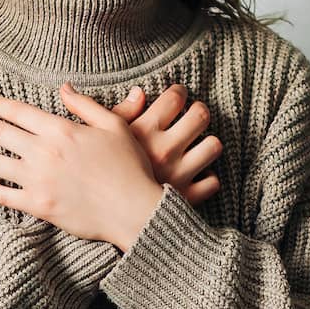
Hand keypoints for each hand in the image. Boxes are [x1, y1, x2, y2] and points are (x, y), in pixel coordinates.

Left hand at [0, 83, 165, 250]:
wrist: (134, 210)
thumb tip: (64, 88)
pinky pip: (2, 195)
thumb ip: (85, 105)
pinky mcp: (37, 206)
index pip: (17, 112)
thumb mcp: (114, 126)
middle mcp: (44, 152)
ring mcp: (38, 180)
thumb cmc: (129, 167)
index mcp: (61, 130)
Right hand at [108, 82, 221, 204]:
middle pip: (200, 115)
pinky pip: (211, 182)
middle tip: (192, 117)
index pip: (175, 97)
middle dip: (198, 112)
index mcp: (144, 131)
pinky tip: (195, 176)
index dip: (179, 92)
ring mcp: (178, 174)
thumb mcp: (101, 138)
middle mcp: (165, 150)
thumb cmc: (97, 174)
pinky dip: (206, 179)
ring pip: (212, 146)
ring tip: (197, 146)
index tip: (177, 96)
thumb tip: (139, 92)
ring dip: (207, 145)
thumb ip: (121, 112)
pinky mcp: (186, 198)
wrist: (102, 217)